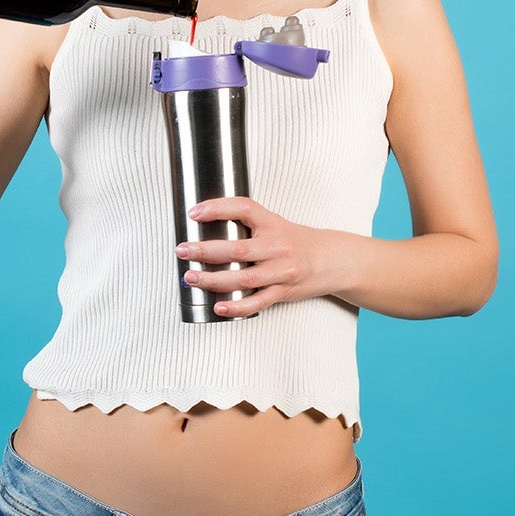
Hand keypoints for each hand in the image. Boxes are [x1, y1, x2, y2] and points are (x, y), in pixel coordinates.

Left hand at [175, 197, 347, 317]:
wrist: (331, 260)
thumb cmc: (298, 242)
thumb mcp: (275, 224)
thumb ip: (248, 224)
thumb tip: (207, 223)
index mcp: (273, 223)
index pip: (244, 209)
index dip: (218, 208)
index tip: (195, 213)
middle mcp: (278, 247)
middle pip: (237, 249)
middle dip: (205, 251)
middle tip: (183, 250)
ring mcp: (281, 271)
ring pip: (243, 279)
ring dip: (213, 280)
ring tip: (191, 277)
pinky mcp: (283, 292)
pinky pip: (257, 302)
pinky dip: (236, 307)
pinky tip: (219, 306)